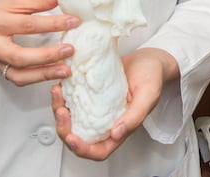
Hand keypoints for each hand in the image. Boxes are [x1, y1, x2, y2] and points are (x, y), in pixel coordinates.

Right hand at [0, 0, 79, 85]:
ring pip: (18, 74)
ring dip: (44, 73)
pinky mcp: (0, 71)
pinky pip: (18, 80)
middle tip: (70, 49)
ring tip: (66, 69)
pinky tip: (54, 75)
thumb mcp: (13, 2)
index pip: (27, 24)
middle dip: (47, 55)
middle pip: (20, 55)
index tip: (74, 21)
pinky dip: (37, 79)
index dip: (53, 23)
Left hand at [53, 47, 178, 160]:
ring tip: (57, 94)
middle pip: (79, 137)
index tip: (72, 137)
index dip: (82, 149)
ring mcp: (96, 109)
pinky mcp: (90, 95)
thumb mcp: (148, 95)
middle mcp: (105, 122)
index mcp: (120, 128)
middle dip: (65, 128)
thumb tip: (116, 134)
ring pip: (72, 120)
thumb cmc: (152, 76)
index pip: (99, 150)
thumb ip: (135, 116)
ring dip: (60, 111)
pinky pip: (72, 101)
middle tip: (61, 111)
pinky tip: (61, 85)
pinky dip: (63, 96)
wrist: (149, 58)